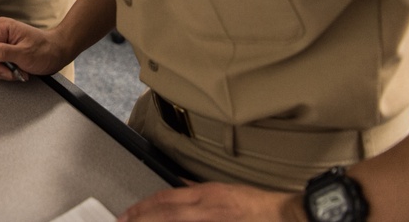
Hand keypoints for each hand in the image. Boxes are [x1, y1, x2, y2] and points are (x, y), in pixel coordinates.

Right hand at [0, 17, 68, 80]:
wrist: (57, 54)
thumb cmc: (46, 49)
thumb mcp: (24, 53)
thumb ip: (0, 53)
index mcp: (1, 28)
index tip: (8, 68)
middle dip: (0, 70)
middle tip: (15, 70)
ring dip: (4, 73)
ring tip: (18, 70)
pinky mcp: (2, 55)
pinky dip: (6, 73)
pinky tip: (17, 71)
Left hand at [118, 182, 302, 221]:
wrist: (281, 217)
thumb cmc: (256, 206)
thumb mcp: (222, 190)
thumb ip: (196, 190)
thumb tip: (177, 189)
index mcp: (207, 195)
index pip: (165, 199)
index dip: (143, 207)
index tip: (127, 214)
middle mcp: (206, 210)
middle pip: (165, 214)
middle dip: (141, 219)